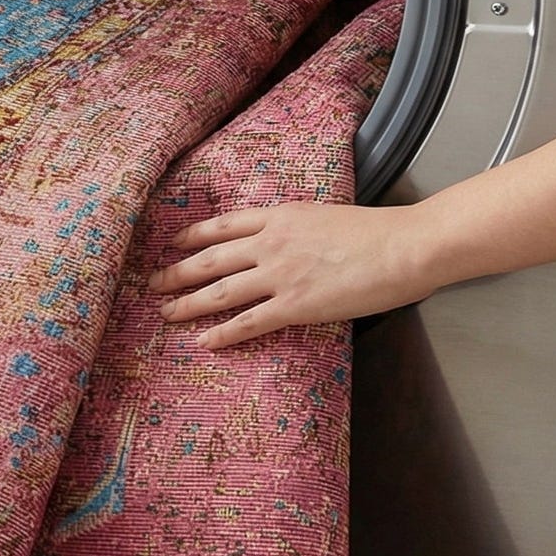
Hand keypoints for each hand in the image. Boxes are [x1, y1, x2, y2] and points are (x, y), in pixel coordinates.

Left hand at [147, 202, 437, 347]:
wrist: (403, 246)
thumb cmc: (375, 230)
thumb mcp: (322, 215)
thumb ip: (293, 226)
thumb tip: (281, 237)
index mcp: (279, 216)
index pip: (222, 226)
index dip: (192, 236)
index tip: (173, 244)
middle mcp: (270, 243)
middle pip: (209, 259)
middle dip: (177, 272)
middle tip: (152, 283)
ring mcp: (279, 275)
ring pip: (219, 291)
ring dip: (188, 303)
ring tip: (165, 312)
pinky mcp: (295, 305)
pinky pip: (248, 322)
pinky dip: (222, 333)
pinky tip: (204, 341)